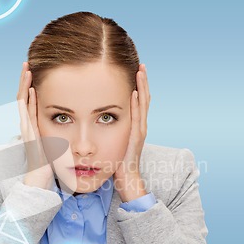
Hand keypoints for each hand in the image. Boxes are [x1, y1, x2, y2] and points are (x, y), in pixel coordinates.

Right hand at [16, 62, 53, 189]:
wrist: (40, 181)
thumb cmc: (50, 166)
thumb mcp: (56, 144)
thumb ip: (59, 133)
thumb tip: (70, 127)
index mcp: (35, 126)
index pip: (31, 101)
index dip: (31, 86)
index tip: (35, 72)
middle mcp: (28, 125)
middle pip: (24, 97)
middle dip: (25, 81)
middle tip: (28, 64)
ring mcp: (27, 130)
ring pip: (22, 103)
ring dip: (24, 86)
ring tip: (27, 70)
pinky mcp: (29, 136)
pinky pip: (26, 116)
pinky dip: (27, 103)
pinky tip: (29, 91)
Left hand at [113, 63, 150, 201]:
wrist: (126, 179)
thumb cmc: (118, 162)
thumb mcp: (113, 141)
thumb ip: (110, 130)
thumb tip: (99, 121)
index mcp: (134, 125)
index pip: (137, 101)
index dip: (138, 86)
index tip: (134, 71)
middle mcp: (140, 126)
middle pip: (143, 98)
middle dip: (142, 81)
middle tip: (140, 65)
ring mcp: (140, 131)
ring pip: (143, 104)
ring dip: (142, 87)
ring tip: (140, 72)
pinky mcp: (136, 137)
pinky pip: (138, 117)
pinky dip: (138, 104)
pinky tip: (135, 92)